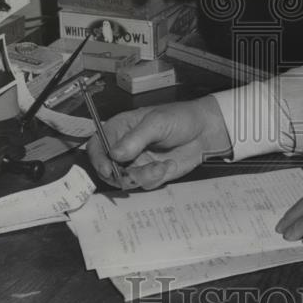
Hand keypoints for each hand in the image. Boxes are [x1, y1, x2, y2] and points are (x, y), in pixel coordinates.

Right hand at [86, 97, 231, 189]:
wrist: (206, 131)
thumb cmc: (181, 118)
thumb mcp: (158, 123)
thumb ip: (135, 138)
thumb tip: (115, 153)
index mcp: (122, 128)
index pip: (97, 145)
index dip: (97, 158)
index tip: (108, 168)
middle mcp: (126, 147)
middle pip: (108, 168)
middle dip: (123, 174)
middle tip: (139, 172)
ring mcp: (138, 161)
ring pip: (128, 180)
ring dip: (145, 176)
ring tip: (161, 166)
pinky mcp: (150, 173)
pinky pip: (145, 184)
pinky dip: (157, 177)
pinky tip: (169, 165)